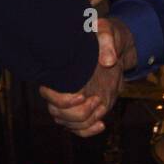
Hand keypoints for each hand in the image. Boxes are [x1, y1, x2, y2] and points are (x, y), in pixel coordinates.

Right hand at [38, 17, 136, 136]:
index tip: (83, 95)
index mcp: (60, 71)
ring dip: (86, 121)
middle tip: (98, 100)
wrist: (117, 51)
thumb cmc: (107, 37)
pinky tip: (102, 124)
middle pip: (56, 113)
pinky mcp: (83, 110)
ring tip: (102, 106)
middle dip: (78, 112)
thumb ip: (107, 41)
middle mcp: (61, 89)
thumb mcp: (108, 32)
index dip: (62, 100)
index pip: (47, 93)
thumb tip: (108, 61)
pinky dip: (88, 131)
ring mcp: (71, 102)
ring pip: (67, 123)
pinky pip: (78, 128)